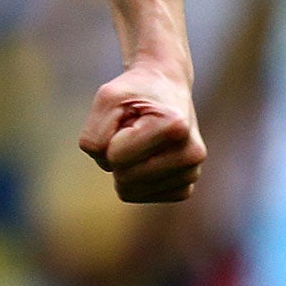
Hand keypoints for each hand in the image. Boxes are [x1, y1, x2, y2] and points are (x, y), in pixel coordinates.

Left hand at [79, 63, 205, 202]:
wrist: (166, 88)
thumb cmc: (133, 93)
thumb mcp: (106, 99)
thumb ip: (94, 135)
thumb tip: (110, 168)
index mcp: (175, 127)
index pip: (115, 157)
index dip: (108, 137)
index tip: (127, 118)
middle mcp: (191, 153)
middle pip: (123, 178)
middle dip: (114, 154)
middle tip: (132, 130)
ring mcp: (191, 173)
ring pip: (129, 192)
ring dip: (124, 166)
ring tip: (141, 142)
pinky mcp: (185, 188)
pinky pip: (139, 197)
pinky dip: (133, 179)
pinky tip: (147, 157)